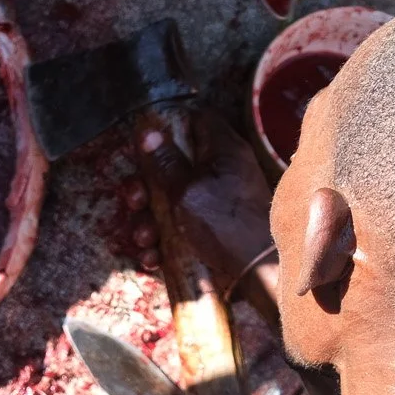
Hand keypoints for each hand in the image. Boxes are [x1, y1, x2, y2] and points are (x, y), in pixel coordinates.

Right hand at [136, 106, 275, 287]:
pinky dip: (162, 242)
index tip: (145, 145)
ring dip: (148, 220)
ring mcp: (215, 202)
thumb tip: (148, 132)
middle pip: (172, 164)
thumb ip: (166, 163)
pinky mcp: (210, 230)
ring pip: (169, 200)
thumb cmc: (227, 226)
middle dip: (145, 186)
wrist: (259, 274)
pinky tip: (153, 257)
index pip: (196, 120)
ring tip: (144, 239)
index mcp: (222, 152)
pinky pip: (177, 228)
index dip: (168, 128)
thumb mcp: (188, 191)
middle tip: (135, 201)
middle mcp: (220, 172)